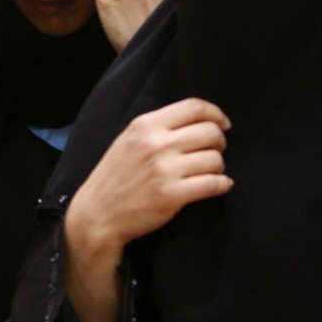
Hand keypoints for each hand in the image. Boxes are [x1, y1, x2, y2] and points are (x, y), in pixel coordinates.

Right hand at [67, 97, 232, 255]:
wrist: (98, 214)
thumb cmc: (115, 177)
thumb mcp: (128, 140)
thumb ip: (157, 128)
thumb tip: (196, 122)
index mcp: (145, 125)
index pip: (194, 107)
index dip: (216, 114)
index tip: (223, 124)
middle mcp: (156, 144)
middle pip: (210, 132)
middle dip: (220, 142)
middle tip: (215, 151)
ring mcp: (164, 170)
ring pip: (215, 159)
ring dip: (219, 167)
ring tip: (211, 172)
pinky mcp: (171, 195)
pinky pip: (213, 184)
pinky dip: (222, 185)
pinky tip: (219, 185)